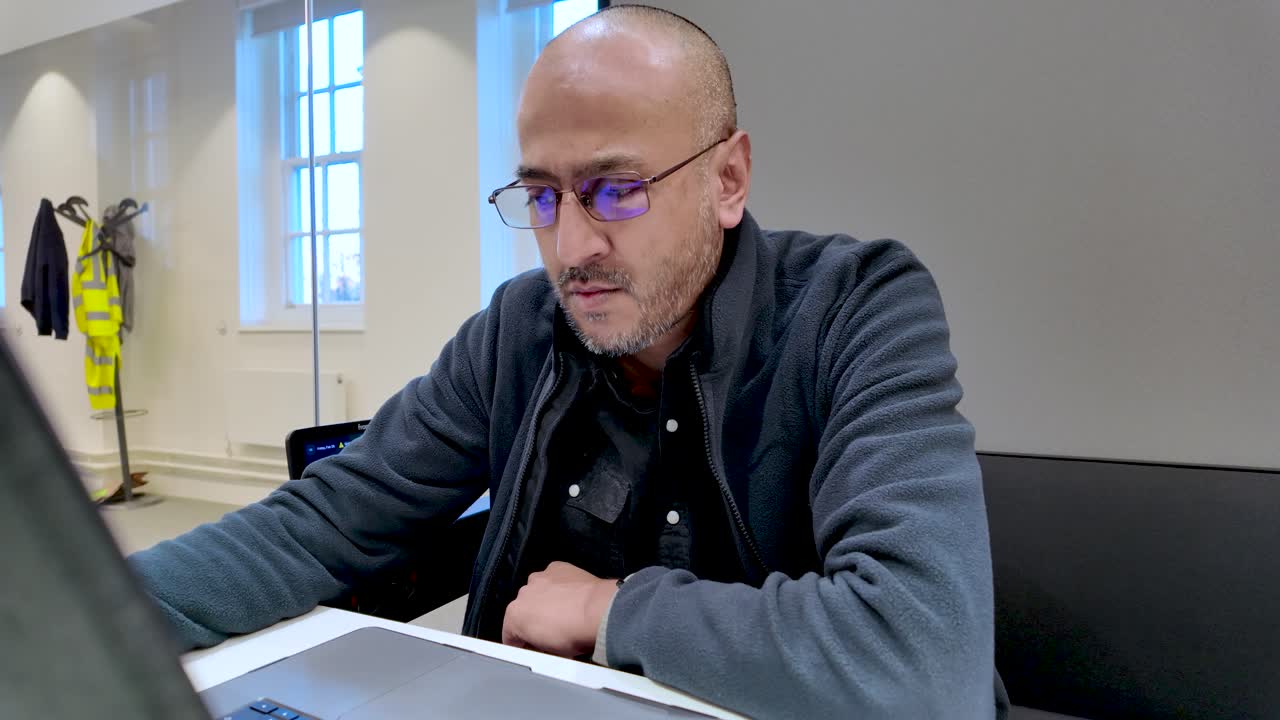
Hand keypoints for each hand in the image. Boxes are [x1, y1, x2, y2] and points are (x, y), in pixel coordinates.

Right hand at [501, 561, 618, 657]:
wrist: (597, 612)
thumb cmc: (575, 633)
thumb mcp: (550, 653)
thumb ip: (537, 646)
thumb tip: (541, 646)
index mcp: (514, 616)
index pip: (510, 635)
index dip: (522, 645)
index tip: (533, 648)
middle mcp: (522, 593)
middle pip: (524, 611)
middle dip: (534, 621)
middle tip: (552, 632)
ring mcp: (540, 578)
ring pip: (537, 592)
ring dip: (545, 600)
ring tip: (564, 612)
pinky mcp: (557, 568)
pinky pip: (552, 578)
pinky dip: (559, 585)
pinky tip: (571, 595)